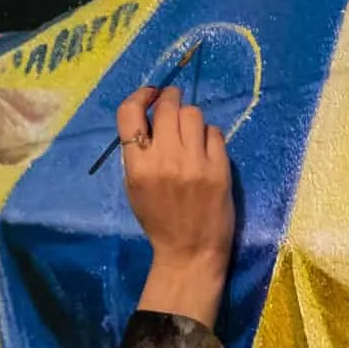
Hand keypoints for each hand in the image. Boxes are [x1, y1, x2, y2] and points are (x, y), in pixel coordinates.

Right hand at [116, 85, 235, 329]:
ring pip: (193, 113)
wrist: (190, 252)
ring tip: (191, 134)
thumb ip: (137, 153)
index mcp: (137, 167)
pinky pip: (214, 132)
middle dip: (170, 99)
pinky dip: (209, 136)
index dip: (140, 96)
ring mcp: (194, 163)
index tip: (150, 95)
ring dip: (191, 118)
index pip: (129, 113)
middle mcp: (164, 160)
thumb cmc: (159, 221)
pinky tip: (207, 151)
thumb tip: (149, 115)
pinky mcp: (219, 168)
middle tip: (173, 105)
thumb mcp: (134, 188)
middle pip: (167, 106)